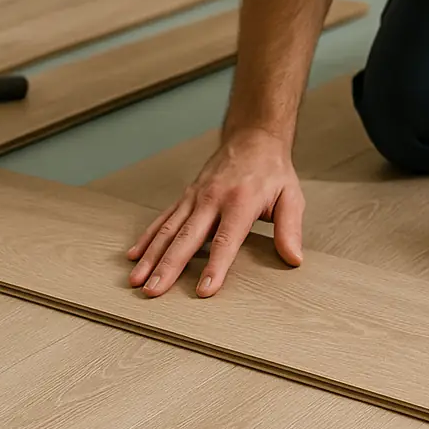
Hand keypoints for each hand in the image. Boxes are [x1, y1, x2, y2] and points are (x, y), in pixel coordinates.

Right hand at [126, 128, 303, 297]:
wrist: (253, 138)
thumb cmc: (272, 170)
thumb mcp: (291, 196)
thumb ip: (289, 228)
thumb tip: (293, 258)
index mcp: (240, 201)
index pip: (226, 240)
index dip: (215, 266)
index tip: (203, 290)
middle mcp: (212, 199)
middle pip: (186, 238)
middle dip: (168, 266)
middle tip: (153, 291)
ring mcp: (195, 197)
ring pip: (168, 229)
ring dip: (151, 256)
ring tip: (136, 279)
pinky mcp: (186, 196)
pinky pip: (163, 218)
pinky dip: (147, 237)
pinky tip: (135, 255)